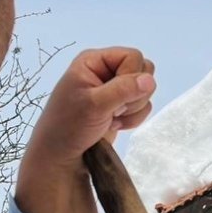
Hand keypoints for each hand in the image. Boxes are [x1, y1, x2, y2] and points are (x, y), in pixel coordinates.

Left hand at [26, 47, 156, 169]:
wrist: (61, 156)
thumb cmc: (69, 126)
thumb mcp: (94, 105)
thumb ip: (123, 90)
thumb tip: (149, 80)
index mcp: (94, 61)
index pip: (132, 56)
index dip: (131, 76)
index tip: (115, 96)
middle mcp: (105, 71)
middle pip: (143, 71)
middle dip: (134, 95)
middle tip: (113, 108)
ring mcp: (114, 89)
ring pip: (145, 90)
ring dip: (133, 109)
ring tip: (110, 118)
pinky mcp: (120, 106)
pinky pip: (143, 106)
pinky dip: (133, 119)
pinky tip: (114, 124)